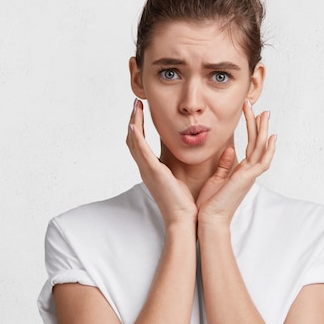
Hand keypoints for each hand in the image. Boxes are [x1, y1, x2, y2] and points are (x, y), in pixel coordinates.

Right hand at [126, 99, 197, 226]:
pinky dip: (137, 137)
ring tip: (136, 106)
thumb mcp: (182, 177)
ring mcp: (147, 170)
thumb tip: (190, 147)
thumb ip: (184, 162)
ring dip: (133, 122)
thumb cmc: (185, 203)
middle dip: (132, 120)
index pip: (140, 143)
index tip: (141, 110)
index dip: (138, 125)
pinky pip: (141, 151)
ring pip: (134, 142)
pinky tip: (135, 124)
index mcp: (152, 169)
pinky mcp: (154, 172)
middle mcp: (146, 168)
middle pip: (132, 139)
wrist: (184, 220)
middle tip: (135, 103)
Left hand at [197, 101, 275, 226]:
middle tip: (257, 105)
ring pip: (261, 147)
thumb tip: (230, 149)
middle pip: (257, 142)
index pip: (250, 145)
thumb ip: (225, 164)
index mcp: (242, 171)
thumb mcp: (217, 178)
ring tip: (264, 112)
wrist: (209, 220)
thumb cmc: (211, 203)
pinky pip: (262, 161)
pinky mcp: (248, 179)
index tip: (249, 112)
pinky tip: (271, 136)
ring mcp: (250, 175)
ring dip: (263, 130)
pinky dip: (268, 149)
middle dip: (258, 123)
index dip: (251, 128)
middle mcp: (249, 172)